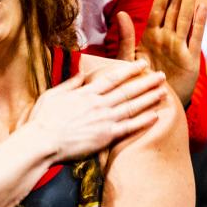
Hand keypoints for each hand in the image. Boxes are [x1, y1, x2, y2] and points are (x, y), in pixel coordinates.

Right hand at [29, 59, 166, 159]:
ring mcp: (104, 120)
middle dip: (146, 82)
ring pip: (132, 106)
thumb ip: (70, 84)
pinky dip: (143, 121)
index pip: (113, 77)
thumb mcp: (53, 94)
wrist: (42, 142)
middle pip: (128, 90)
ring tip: (163, 92)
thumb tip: (82, 74)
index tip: (142, 64)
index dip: (130, 69)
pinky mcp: (105, 136)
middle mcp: (99, 104)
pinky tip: (155, 115)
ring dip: (149, 98)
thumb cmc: (43, 119)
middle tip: (161, 76)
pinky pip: (129, 127)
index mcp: (86, 93)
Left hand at [116, 0, 206, 105]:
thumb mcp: (127, 60)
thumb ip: (126, 37)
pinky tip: (202, 8)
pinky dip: (199, 23)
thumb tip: (120, 14)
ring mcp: (180, 48)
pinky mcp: (190, 61)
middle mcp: (167, 39)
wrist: (154, 105)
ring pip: (185, 19)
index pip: (159, 9)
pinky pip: (195, 39)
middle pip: (174, 8)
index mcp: (152, 37)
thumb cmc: (140, 82)